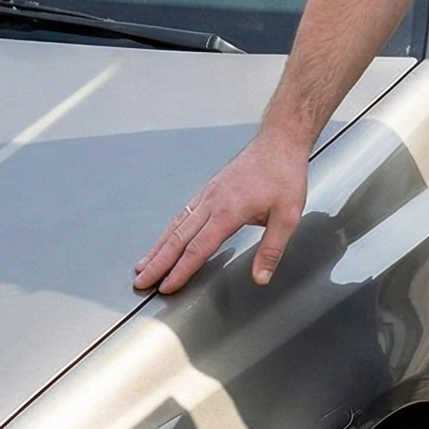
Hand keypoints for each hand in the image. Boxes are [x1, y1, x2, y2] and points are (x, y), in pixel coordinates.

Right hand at [133, 129, 308, 294]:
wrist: (279, 141)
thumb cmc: (284, 175)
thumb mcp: (288, 216)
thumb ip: (272, 249)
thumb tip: (261, 277)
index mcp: (229, 211)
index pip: (198, 248)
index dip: (181, 270)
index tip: (166, 286)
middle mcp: (212, 202)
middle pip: (178, 238)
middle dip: (158, 262)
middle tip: (141, 281)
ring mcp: (208, 194)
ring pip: (176, 224)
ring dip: (158, 247)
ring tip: (143, 264)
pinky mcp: (209, 188)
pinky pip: (183, 213)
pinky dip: (169, 230)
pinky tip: (164, 238)